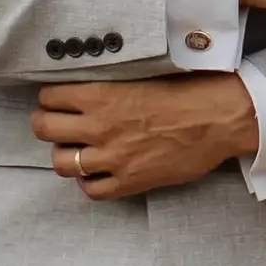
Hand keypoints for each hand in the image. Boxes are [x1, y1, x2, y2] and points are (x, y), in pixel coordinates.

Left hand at [34, 74, 257, 198]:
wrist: (221, 117)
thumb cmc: (189, 89)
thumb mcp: (142, 75)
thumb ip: (110, 84)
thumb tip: (89, 86)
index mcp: (101, 95)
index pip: (49, 97)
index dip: (51, 98)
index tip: (58, 100)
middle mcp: (99, 126)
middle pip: (44, 129)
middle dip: (48, 124)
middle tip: (59, 123)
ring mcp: (112, 157)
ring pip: (61, 163)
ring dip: (66, 155)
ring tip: (78, 149)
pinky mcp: (129, 181)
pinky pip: (91, 190)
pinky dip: (90, 182)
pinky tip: (99, 171)